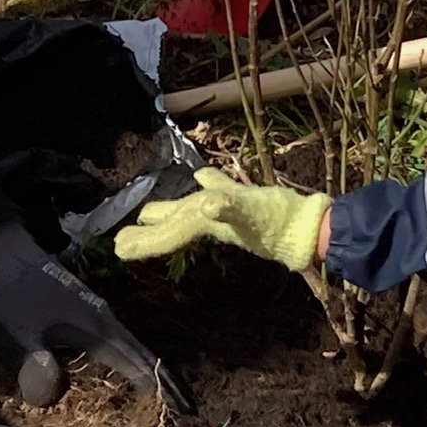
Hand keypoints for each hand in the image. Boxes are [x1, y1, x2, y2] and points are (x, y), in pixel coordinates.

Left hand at [0, 221, 190, 411]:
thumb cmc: (5, 294)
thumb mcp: (14, 333)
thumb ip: (33, 365)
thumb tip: (50, 398)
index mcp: (95, 328)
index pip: (141, 363)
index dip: (163, 389)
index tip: (186, 412)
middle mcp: (103, 320)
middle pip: (144, 354)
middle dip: (166, 382)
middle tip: (188, 409)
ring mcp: (92, 312)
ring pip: (130, 346)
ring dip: (148, 371)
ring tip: (164, 397)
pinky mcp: (79, 310)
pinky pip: (114, 342)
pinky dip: (128, 360)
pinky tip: (122, 372)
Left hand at [116, 169, 330, 271]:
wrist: (308, 228)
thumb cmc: (278, 221)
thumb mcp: (252, 212)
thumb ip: (229, 207)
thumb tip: (208, 203)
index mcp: (206, 222)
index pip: (170, 232)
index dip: (145, 240)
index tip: (118, 249)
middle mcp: (212, 220)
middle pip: (172, 226)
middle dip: (148, 234)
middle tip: (120, 243)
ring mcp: (228, 213)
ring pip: (190, 212)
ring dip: (169, 214)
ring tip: (147, 215)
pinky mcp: (245, 203)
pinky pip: (220, 193)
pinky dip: (210, 185)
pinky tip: (204, 177)